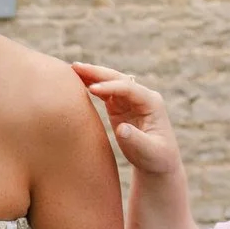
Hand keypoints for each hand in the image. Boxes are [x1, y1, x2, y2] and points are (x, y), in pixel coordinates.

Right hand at [73, 63, 181, 177]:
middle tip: (76, 67)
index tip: (91, 89)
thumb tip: (122, 128)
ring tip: (72, 68)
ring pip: (109, 82)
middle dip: (97, 72)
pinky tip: (77, 81)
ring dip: (92, 75)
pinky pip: (104, 92)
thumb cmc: (156, 158)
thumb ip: (136, 140)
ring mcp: (129, 100)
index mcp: (151, 102)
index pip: (128, 88)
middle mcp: (141, 96)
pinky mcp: (119, 106)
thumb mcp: (149, 152)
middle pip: (118, 78)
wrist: (157, 161)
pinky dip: (91, 85)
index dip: (110, 87)